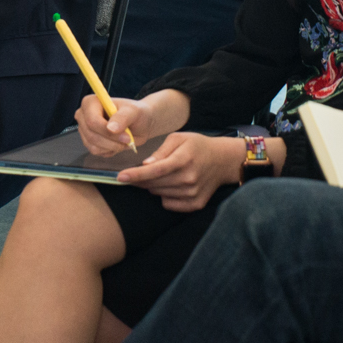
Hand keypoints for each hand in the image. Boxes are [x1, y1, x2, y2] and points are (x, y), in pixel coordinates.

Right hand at [75, 94, 158, 155]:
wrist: (140, 124)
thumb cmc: (136, 113)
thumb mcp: (133, 112)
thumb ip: (122, 117)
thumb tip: (110, 128)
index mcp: (90, 103)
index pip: (92, 121)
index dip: (108, 131)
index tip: (126, 136)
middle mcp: (83, 116)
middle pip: (92, 135)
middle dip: (112, 141)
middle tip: (128, 140)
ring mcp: (84, 130)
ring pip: (94, 147)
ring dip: (113, 147)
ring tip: (123, 140)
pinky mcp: (89, 142)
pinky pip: (97, 152)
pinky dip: (110, 150)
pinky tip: (117, 142)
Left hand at [115, 132, 244, 211]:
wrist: (223, 160)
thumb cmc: (197, 146)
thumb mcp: (178, 138)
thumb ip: (160, 151)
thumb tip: (145, 164)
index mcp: (183, 160)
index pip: (155, 170)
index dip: (136, 175)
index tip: (120, 177)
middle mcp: (189, 179)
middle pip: (154, 184)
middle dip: (140, 179)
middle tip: (135, 172)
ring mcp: (193, 193)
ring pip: (159, 194)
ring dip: (153, 186)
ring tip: (163, 174)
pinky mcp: (196, 204)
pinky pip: (169, 204)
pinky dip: (164, 196)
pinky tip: (171, 185)